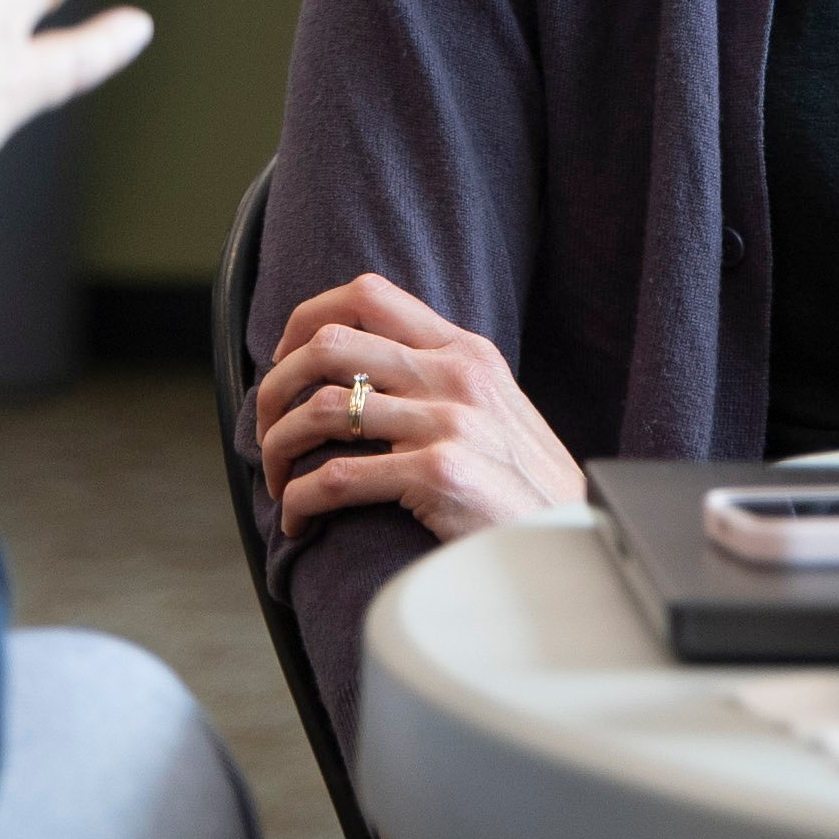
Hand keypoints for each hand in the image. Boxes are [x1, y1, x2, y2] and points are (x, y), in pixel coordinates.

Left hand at [251, 272, 582, 542]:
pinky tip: (298, 522)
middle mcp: (454, 376)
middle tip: (265, 429)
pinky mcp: (437, 475)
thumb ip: (440, 381)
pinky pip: (337, 477)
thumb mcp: (494, 408)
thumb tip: (361, 373)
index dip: (306, 319)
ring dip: (279, 448)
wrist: (572, 544)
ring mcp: (448, 422)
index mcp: (465, 352)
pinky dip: (300, 501)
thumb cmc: (525, 486)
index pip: (367, 294)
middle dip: (275, 386)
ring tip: (276, 482)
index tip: (284, 360)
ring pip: (321, 410)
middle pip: (329, 346)